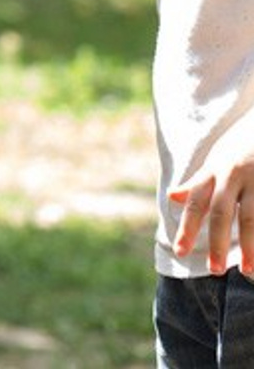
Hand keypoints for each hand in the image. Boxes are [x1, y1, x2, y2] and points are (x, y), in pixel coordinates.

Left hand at [168, 147, 253, 273]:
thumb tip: (172, 197)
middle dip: (215, 242)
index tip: (178, 252)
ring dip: (249, 247)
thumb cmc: (242, 146)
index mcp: (215, 170)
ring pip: (251, 219)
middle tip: (213, 270)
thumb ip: (198, 182)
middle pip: (221, 213)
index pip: (196, 202)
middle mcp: (234, 174)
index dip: (186, 227)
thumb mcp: (216, 160)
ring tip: (247, 271)